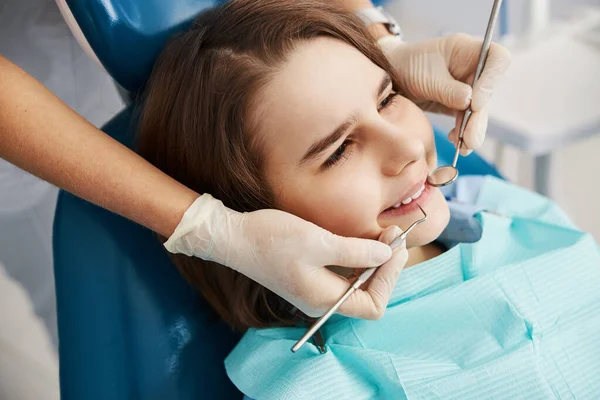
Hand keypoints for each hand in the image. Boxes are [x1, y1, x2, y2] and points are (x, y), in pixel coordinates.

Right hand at [164, 194, 408, 318]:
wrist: (232, 237)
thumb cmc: (271, 239)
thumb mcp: (319, 242)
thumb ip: (357, 251)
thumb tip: (387, 255)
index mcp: (324, 299)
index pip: (373, 306)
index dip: (389, 279)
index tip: (395, 248)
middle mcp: (320, 301)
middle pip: (366, 295)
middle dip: (384, 268)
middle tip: (394, 237)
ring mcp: (313, 289)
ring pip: (355, 284)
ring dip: (372, 261)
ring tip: (383, 235)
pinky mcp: (307, 276)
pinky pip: (341, 275)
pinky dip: (356, 259)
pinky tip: (359, 239)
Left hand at [381, 34, 510, 154]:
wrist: (390, 78)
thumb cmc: (406, 67)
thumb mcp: (424, 76)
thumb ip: (447, 89)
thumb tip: (470, 102)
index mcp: (466, 49)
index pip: (498, 58)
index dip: (492, 80)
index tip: (476, 103)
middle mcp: (472, 67)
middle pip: (489, 91)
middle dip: (480, 117)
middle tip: (470, 138)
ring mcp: (467, 86)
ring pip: (480, 110)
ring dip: (473, 129)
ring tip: (465, 146)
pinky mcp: (458, 104)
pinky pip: (467, 119)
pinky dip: (463, 132)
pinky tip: (456, 141)